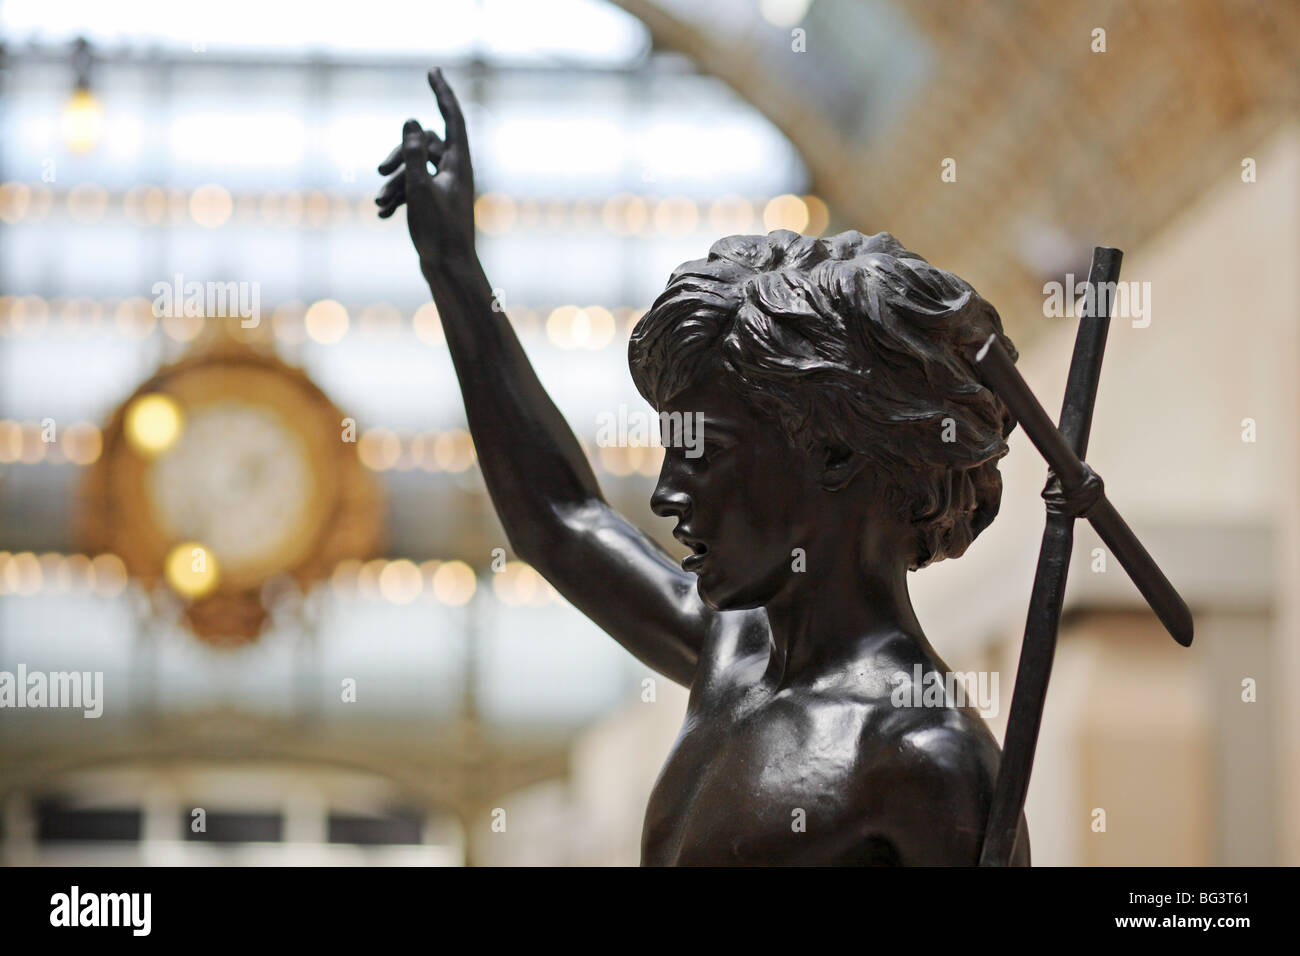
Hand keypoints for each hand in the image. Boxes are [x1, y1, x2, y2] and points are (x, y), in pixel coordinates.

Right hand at [375, 68, 475, 272]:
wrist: (448, 270)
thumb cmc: (438, 232)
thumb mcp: (419, 189)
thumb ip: (413, 154)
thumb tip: (411, 120)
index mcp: (459, 164)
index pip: (452, 118)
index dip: (442, 93)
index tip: (432, 70)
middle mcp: (455, 172)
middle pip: (423, 145)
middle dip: (399, 153)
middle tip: (379, 168)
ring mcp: (445, 187)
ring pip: (414, 169)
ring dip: (393, 182)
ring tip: (378, 202)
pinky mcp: (435, 203)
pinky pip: (413, 188)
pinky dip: (397, 197)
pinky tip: (382, 214)